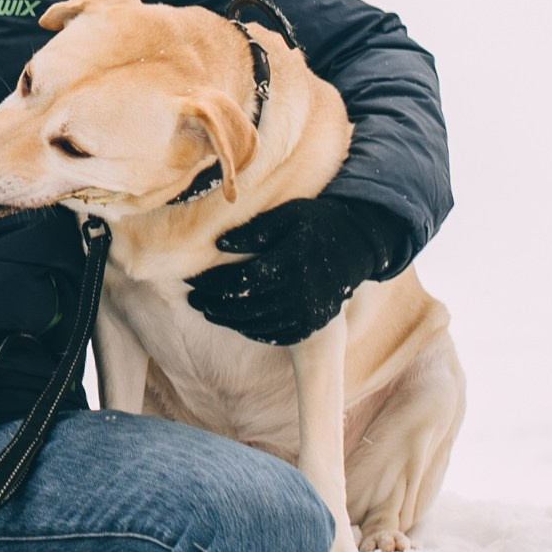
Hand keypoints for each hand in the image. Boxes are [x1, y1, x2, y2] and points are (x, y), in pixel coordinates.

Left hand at [185, 196, 405, 345]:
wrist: (359, 242)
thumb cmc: (318, 222)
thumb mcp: (288, 216)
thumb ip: (255, 231)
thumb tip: (219, 245)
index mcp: (291, 263)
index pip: (241, 282)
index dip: (213, 284)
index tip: (192, 281)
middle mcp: (301, 292)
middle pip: (247, 307)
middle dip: (215, 305)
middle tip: (193, 300)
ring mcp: (310, 312)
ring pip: (261, 324)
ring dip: (230, 320)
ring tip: (208, 311)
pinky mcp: (315, 322)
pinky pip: (279, 335)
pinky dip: (255, 332)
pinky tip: (238, 323)